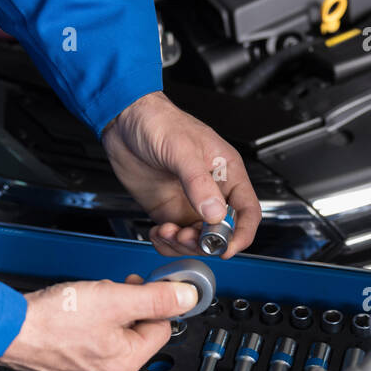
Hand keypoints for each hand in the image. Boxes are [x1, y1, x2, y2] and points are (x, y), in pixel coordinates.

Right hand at [0, 276, 197, 370]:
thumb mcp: (115, 299)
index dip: (154, 302)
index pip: (161, 327)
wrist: (10, 328)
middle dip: (127, 304)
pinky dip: (86, 318)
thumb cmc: (55, 320)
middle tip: (110, 290)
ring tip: (87, 299)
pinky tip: (73, 309)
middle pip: (137, 329)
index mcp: (126, 361)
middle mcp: (109, 370)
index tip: (143, 286)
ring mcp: (87, 367)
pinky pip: (90, 334)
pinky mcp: (69, 360)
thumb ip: (156, 298)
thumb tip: (187, 298)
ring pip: (113, 329)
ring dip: (106, 308)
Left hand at [101, 90, 260, 256]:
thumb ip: (198, 183)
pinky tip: (158, 232)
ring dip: (183, 245)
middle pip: (221, 233)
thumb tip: (214, 212)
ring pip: (197, 240)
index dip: (241, 234)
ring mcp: (189, 204)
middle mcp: (211, 192)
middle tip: (186, 236)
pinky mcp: (168, 211)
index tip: (226, 249)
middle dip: (204, 242)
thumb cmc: (158, 122)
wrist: (123, 121)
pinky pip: (174, 238)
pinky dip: (166, 243)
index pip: (247, 211)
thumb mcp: (182, 150)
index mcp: (227, 174)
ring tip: (167, 232)